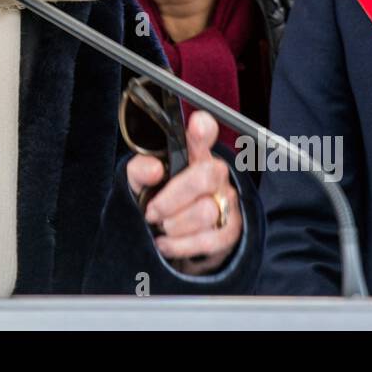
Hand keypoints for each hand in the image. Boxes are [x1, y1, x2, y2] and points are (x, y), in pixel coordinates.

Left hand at [125, 110, 242, 275]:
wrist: (168, 234)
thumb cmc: (158, 198)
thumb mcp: (141, 182)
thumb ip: (140, 170)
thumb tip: (154, 170)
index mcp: (193, 154)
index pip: (204, 132)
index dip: (202, 128)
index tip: (196, 126)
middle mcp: (215, 173)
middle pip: (204, 177)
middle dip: (171, 200)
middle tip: (152, 211)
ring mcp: (227, 201)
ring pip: (205, 212)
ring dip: (174, 225)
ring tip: (162, 226)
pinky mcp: (230, 230)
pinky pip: (208, 240)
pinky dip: (180, 245)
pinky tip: (167, 242)